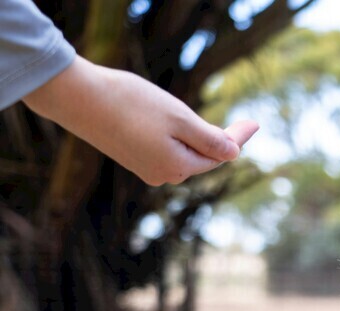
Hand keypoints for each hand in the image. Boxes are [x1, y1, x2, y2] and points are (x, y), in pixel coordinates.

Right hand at [24, 57, 257, 185]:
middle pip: (202, 158)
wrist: (77, 98)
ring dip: (196, 138)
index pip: (218, 156)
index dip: (238, 138)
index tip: (256, 124)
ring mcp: (146, 169)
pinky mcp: (132, 158)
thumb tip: (234, 154)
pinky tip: (174, 124)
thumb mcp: (180, 119)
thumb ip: (210, 140)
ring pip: (183, 153)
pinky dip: (176, 138)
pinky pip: (165, 150)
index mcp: (178, 168)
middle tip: (241, 124)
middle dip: (218, 140)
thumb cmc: (131, 104)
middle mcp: (163, 176)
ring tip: (202, 121)